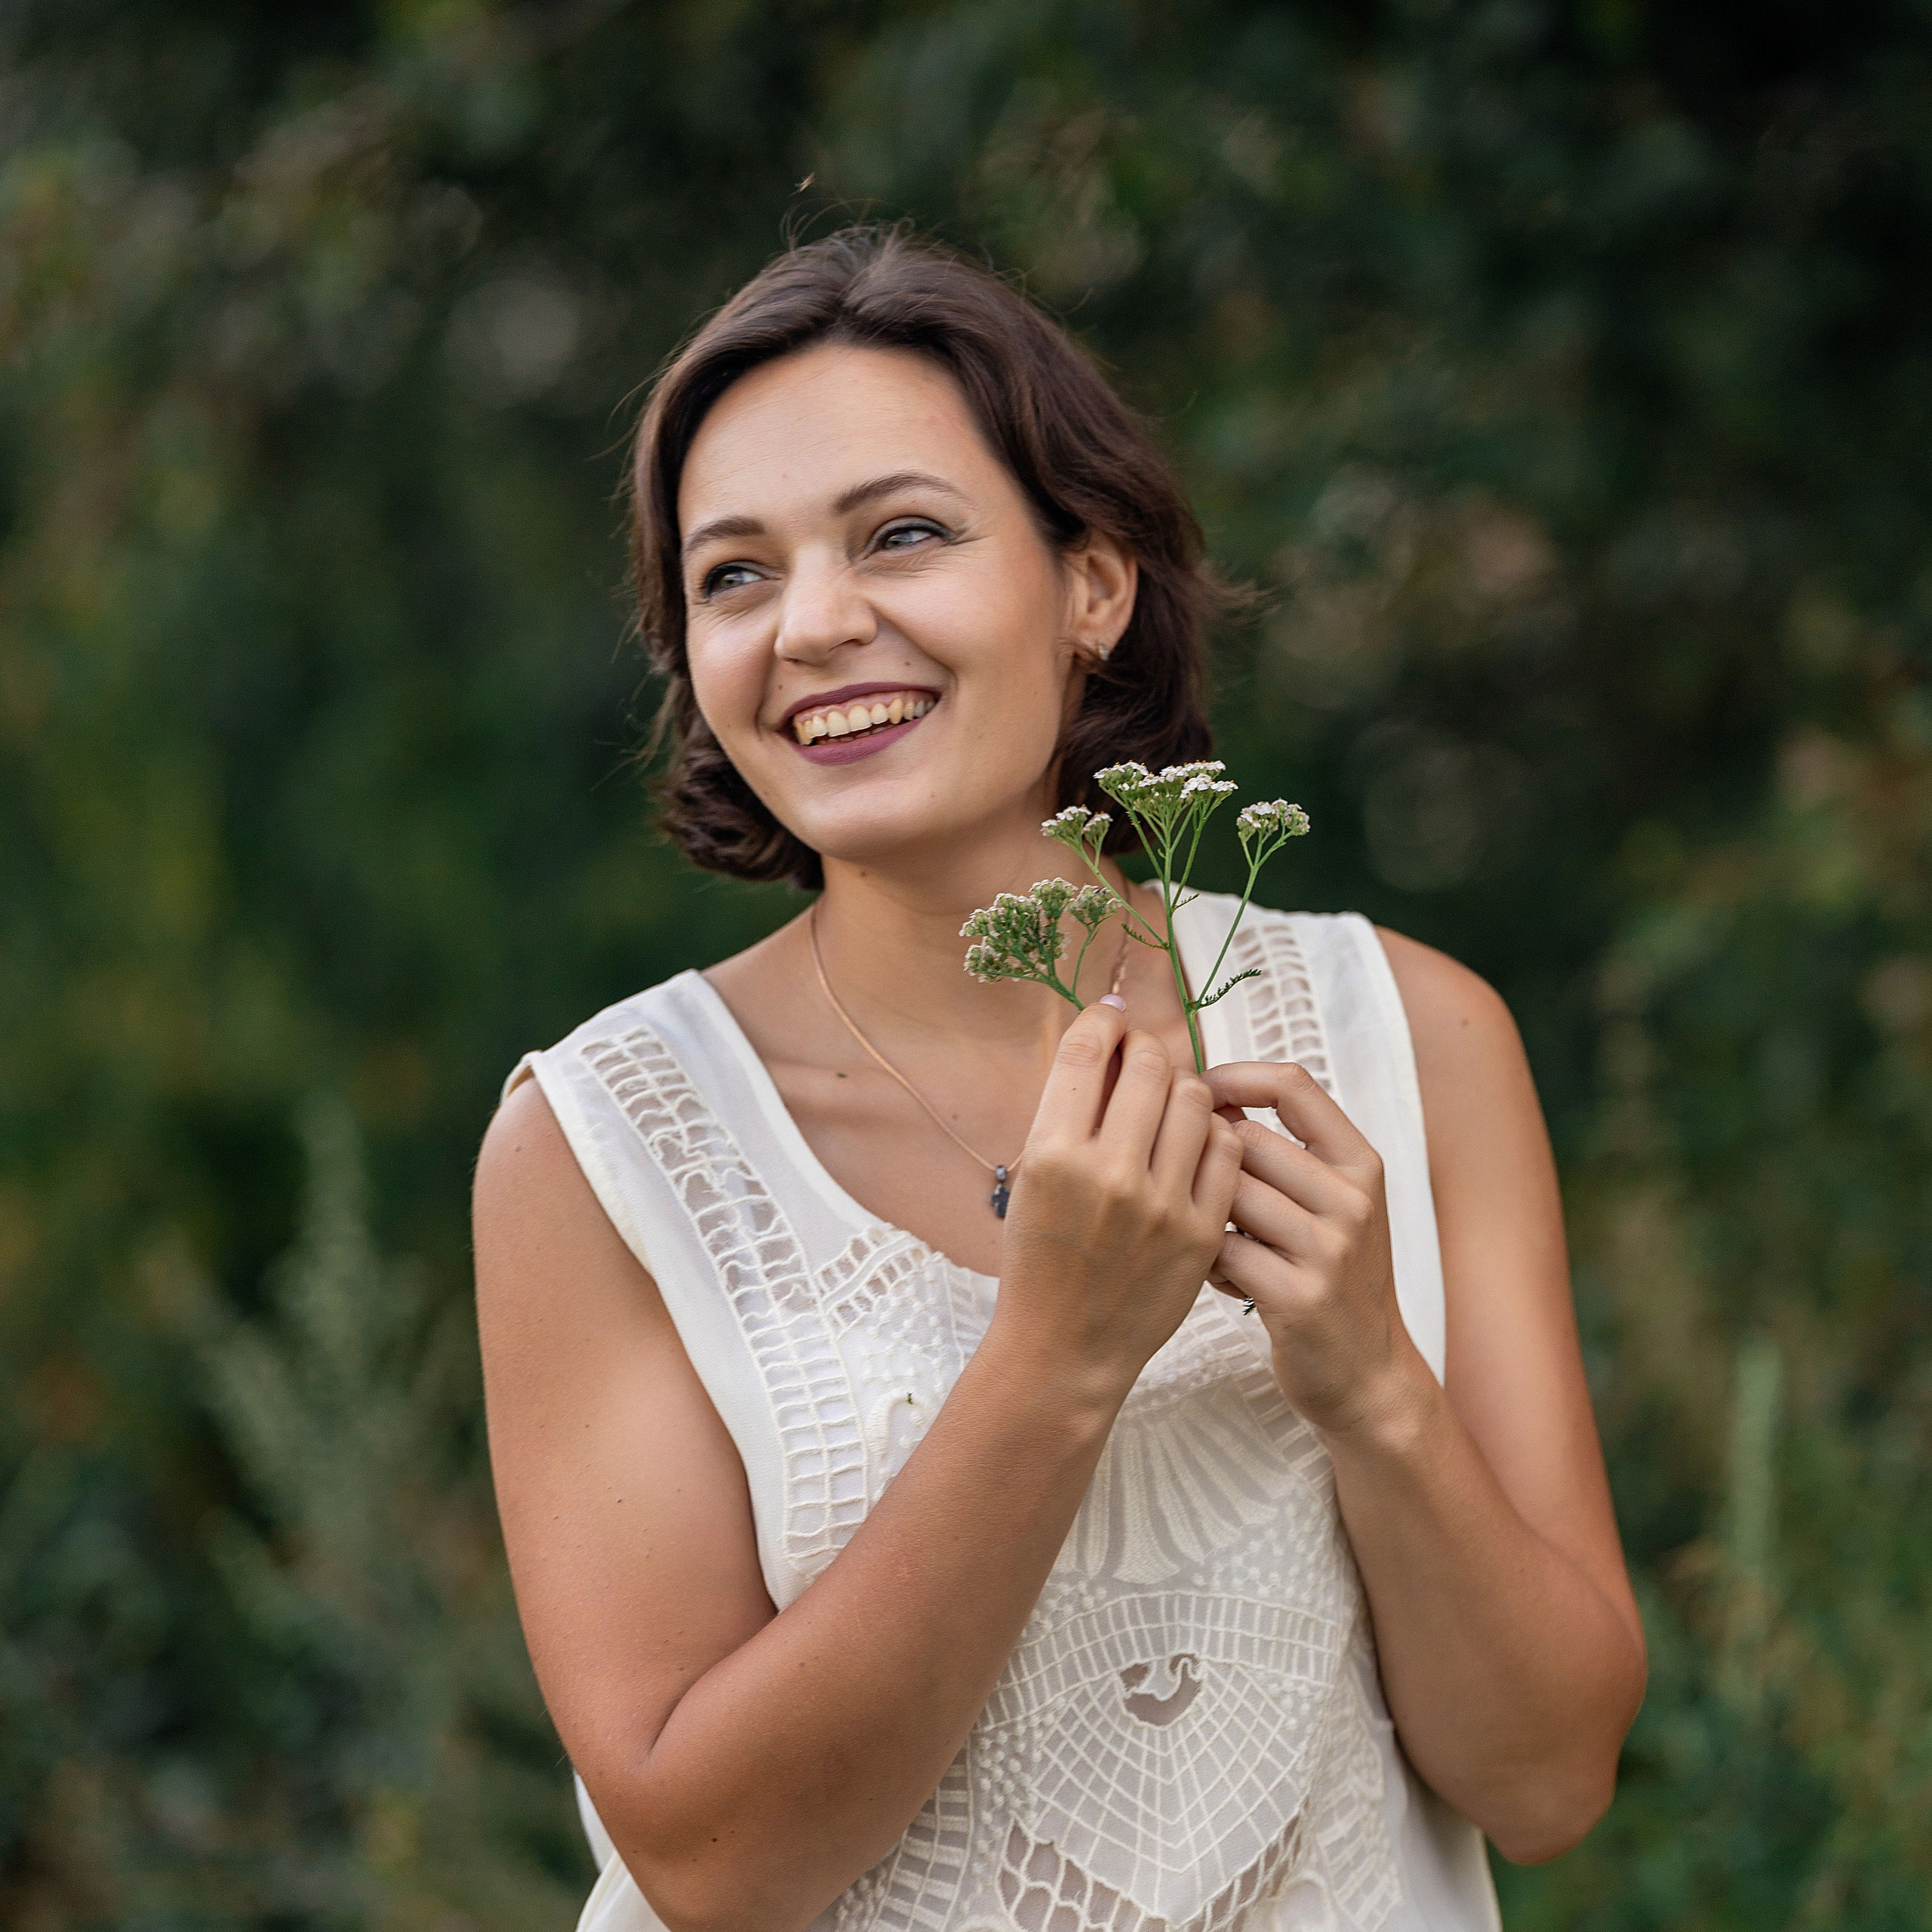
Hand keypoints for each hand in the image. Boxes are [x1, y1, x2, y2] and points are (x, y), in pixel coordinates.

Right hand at [994, 1001, 1245, 1402]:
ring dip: (1184, 1086)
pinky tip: (1193, 1144)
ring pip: (1196, 1098)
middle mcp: (1108, 1173)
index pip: (1088, 1052)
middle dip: (1147, 1048)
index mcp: (1053, 1155)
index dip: (1104, 1021)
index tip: (1110, 1018)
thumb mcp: (1031, 1178)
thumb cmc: (1039, 1258)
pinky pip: (1225, 1148)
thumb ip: (1067, 1114)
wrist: (1064, 1347)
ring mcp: (1161, 1204)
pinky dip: (1213, 1133)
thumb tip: (1107, 1042)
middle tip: (1142, 1057)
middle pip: (1150, 1066)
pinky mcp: (1201, 1231)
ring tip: (1169, 1103)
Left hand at [1204, 1061, 1422, 1435]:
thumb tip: (1208, 1092)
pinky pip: (1220, 1249)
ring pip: (1228, 1193)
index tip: (1197, 1090)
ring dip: (1203, 1213)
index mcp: (1360, 1164)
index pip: (1294, 1085)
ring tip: (1211, 1238)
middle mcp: (1352, 1200)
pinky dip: (1206, 1260)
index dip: (1234, 1076)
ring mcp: (1330, 1250)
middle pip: (1247, 1140)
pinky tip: (1218, 1276)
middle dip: (1207, 1161)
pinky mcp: (1299, 1297)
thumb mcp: (1332, 1204)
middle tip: (1197, 1191)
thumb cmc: (1333, 1279)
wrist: (1368, 1374)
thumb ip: (1285, 1150)